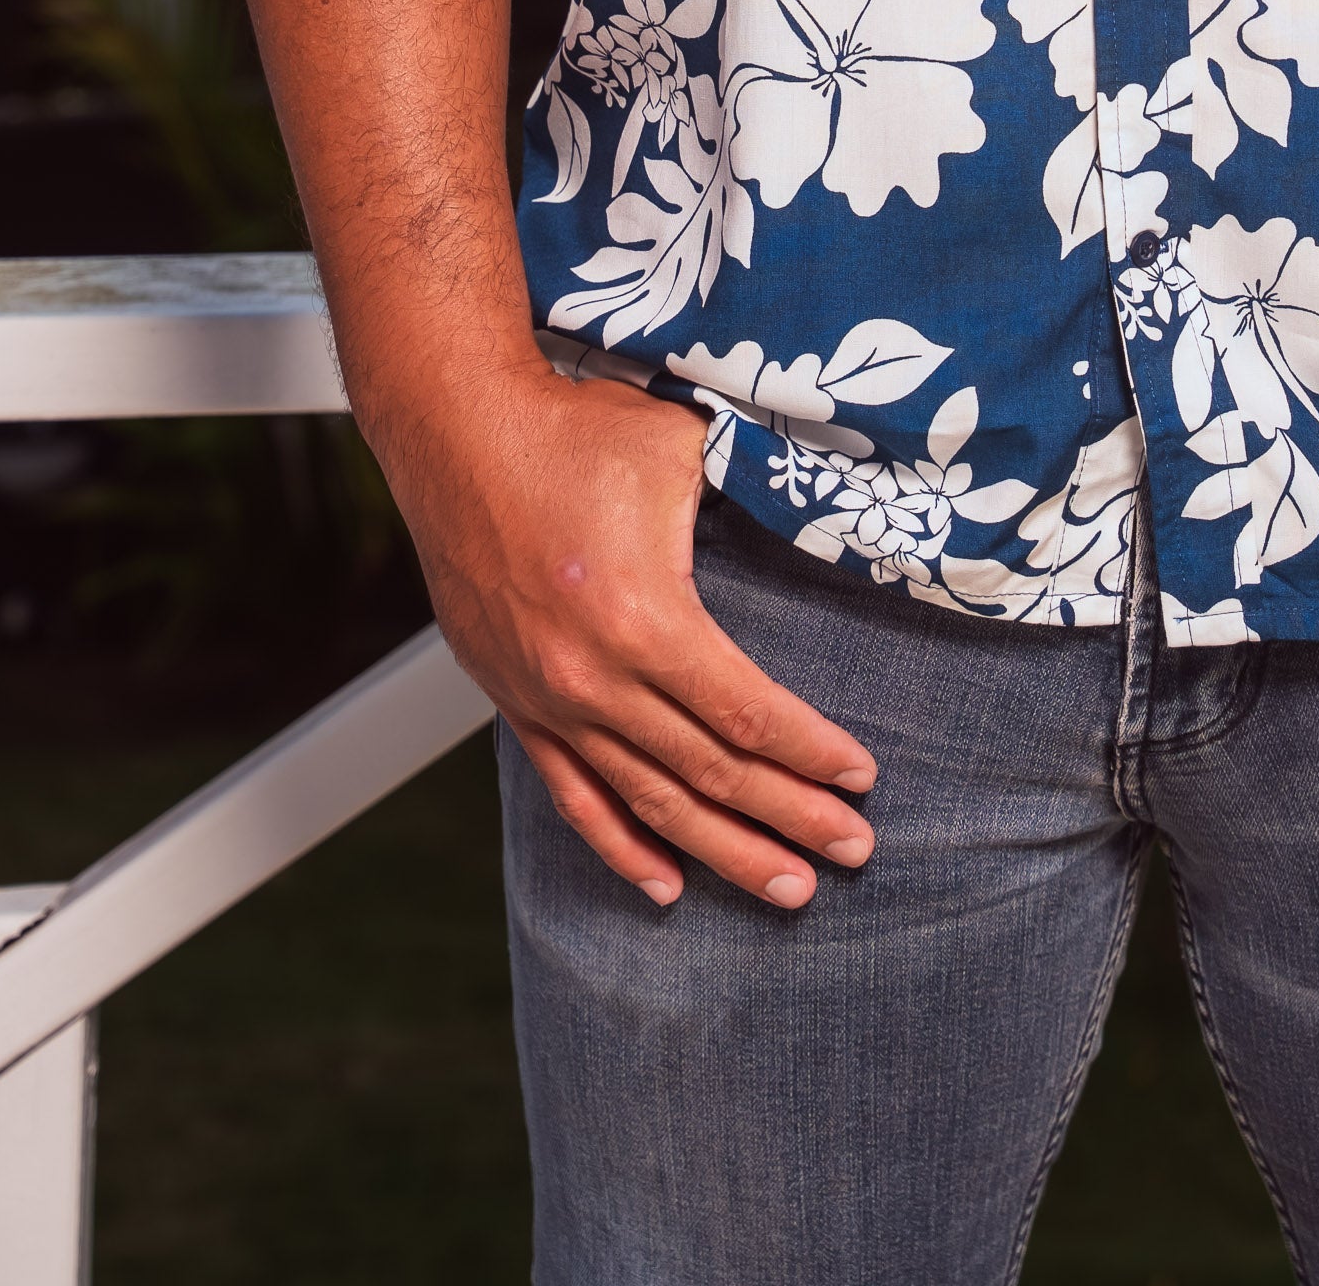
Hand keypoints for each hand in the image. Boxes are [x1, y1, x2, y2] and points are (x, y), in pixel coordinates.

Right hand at [379, 359, 878, 912]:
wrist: (457, 434)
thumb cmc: (575, 431)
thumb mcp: (682, 450)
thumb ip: (747, 494)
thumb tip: (822, 511)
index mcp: (642, 618)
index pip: (745, 713)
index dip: (810, 753)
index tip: (861, 778)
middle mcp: (593, 678)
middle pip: (710, 773)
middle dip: (791, 818)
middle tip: (854, 851)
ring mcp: (550, 701)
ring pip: (650, 803)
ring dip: (724, 851)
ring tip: (788, 888)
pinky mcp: (518, 705)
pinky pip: (577, 796)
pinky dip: (624, 848)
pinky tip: (667, 886)